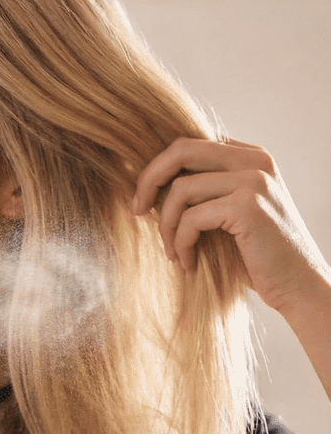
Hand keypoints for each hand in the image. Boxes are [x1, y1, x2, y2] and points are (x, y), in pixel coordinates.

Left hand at [132, 137, 330, 315]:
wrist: (298, 287)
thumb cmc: (257, 258)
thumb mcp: (225, 218)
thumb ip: (200, 195)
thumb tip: (141, 190)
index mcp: (249, 156)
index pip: (190, 146)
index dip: (159, 171)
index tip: (144, 202)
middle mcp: (254, 160)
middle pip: (180, 150)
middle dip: (148, 180)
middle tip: (135, 210)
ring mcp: (253, 180)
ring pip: (180, 189)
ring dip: (165, 226)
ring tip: (172, 253)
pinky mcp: (247, 206)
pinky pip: (190, 218)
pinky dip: (180, 244)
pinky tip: (188, 263)